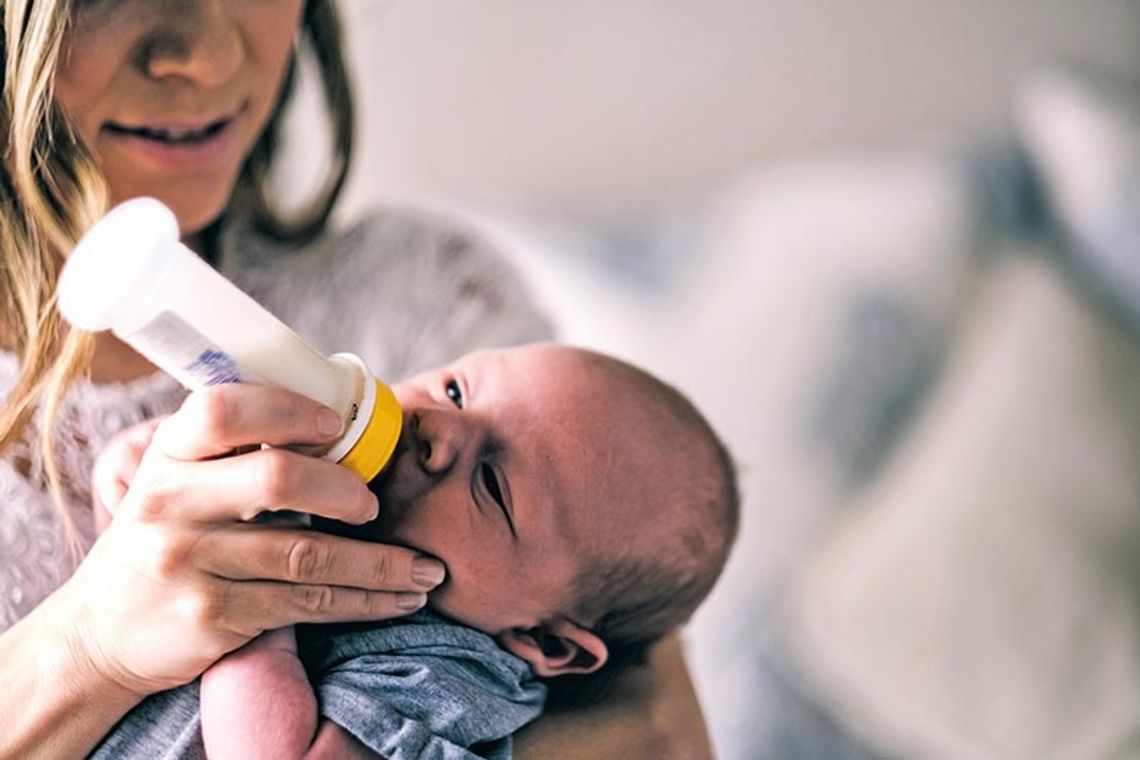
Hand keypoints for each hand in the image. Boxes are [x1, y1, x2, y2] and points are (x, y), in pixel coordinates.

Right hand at [56, 384, 442, 697]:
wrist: (99, 632)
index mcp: (169, 455)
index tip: (336, 425)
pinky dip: (364, 602)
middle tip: (376, 505)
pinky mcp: (213, 616)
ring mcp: (191, 562)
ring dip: (381, 563)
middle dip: (345, 490)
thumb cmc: (163, 539)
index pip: (224, 410)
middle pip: (277, 479)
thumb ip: (233, 453)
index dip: (288, 411)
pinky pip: (306, 603)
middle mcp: (172, 503)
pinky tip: (399, 598)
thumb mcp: (176, 482)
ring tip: (426, 569)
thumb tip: (335, 422)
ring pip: (307, 554)